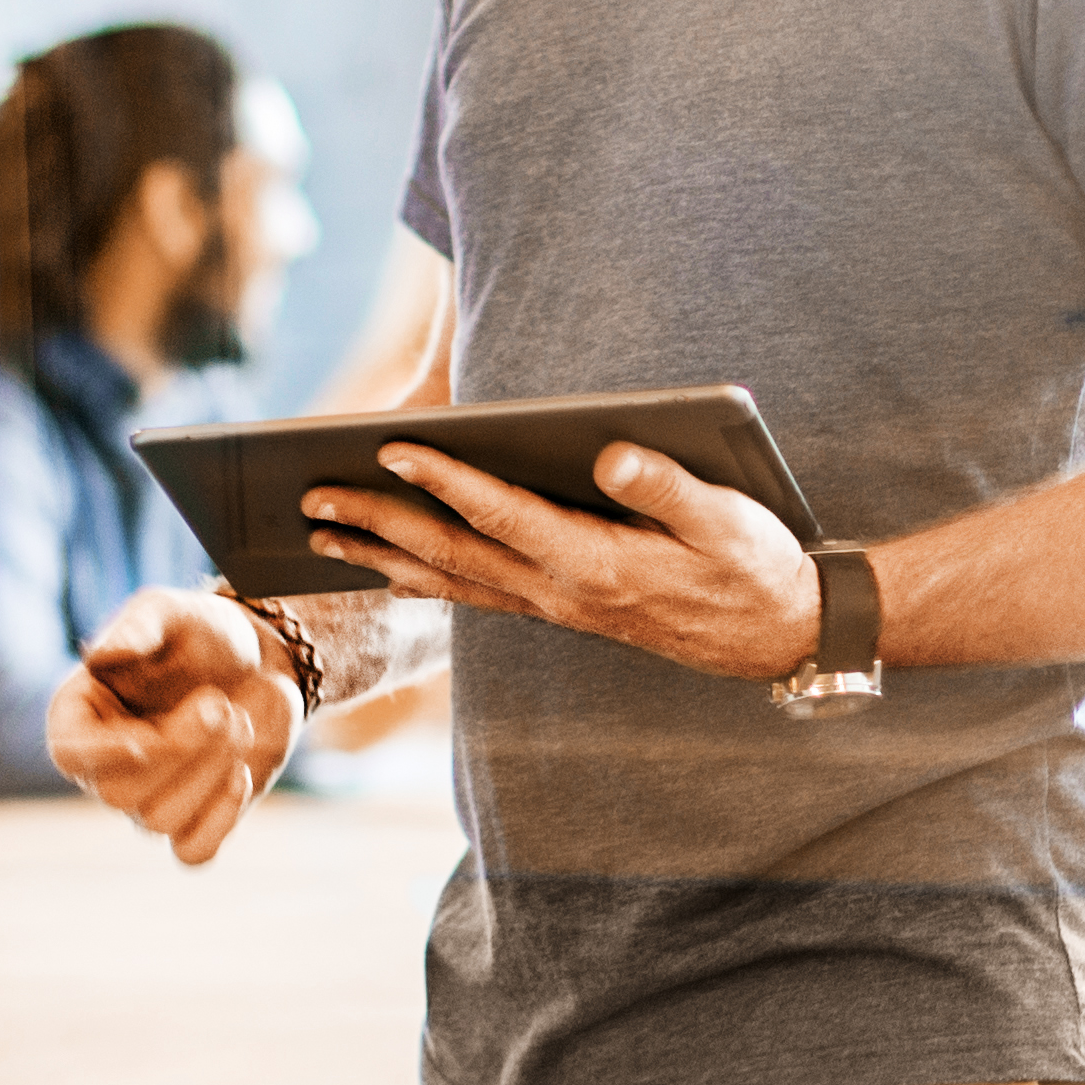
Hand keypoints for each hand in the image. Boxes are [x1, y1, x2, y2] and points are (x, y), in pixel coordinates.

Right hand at [50, 587, 300, 863]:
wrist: (259, 661)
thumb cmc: (201, 633)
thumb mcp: (170, 613)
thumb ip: (137, 627)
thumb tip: (100, 653)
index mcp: (81, 715)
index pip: (69, 754)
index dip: (100, 757)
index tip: (144, 740)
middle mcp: (107, 765)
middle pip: (119, 794)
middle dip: (178, 751)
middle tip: (220, 704)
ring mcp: (148, 799)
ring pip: (159, 821)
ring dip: (209, 774)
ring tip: (239, 720)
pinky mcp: (194, 820)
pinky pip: (193, 852)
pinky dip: (219, 821)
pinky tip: (242, 775)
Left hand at [301, 440, 822, 680]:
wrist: (774, 636)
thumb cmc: (753, 566)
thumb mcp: (728, 519)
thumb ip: (669, 486)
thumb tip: (609, 453)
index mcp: (596, 562)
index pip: (503, 514)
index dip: (446, 480)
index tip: (392, 448)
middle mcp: (561, 592)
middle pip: (454, 554)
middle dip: (379, 523)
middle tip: (311, 498)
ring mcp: (555, 607)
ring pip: (452, 583)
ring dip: (382, 558)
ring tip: (320, 537)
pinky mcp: (559, 610)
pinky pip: (475, 597)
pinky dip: (423, 583)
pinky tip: (388, 571)